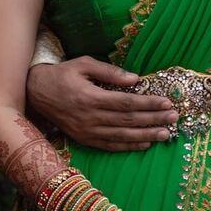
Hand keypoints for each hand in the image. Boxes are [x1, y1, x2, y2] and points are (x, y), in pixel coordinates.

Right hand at [25, 56, 178, 150]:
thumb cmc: (63, 74)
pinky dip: (129, 146)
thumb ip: (110, 72)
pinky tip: (145, 144)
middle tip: (174, 118)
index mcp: (92, 98)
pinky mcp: (84, 139)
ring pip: (122, 136)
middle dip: (154, 119)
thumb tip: (135, 79)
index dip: (149, 104)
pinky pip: (110, 145)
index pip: (127, 103)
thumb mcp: (84, 64)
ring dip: (146, 136)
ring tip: (166, 135)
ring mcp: (87, 131)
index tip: (167, 103)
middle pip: (129, 120)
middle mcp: (91, 118)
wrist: (36, 93)